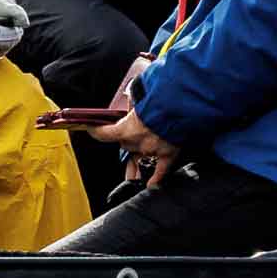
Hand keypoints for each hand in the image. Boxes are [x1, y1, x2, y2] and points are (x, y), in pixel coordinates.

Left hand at [94, 72, 176, 188]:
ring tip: (132, 169)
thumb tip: (130, 99)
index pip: (104, 134)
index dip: (96, 131)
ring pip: (140, 156)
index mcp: (128, 128)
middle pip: (126, 145)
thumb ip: (133, 100)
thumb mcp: (141, 92)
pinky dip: (155, 179)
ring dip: (138, 156)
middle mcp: (139, 143)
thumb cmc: (163, 94)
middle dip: (127, 138)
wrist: (186, 102)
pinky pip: (160, 171)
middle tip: (131, 131)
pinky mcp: (169, 154)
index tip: (90, 128)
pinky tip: (151, 185)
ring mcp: (154, 150)